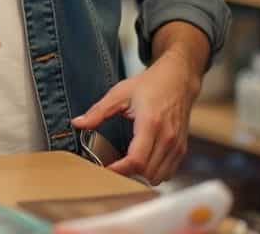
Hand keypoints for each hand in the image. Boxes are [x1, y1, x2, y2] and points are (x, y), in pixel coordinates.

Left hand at [71, 50, 202, 184]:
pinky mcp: (182, 150)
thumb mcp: (119, 94)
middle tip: (111, 168)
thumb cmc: (149, 85)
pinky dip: (153, 174)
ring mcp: (177, 145)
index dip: (119, 170)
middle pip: (146, 173)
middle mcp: (167, 137)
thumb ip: (98, 112)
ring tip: (125, 166)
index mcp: (150, 123)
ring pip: (158, 177)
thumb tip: (77, 124)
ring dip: (141, 177)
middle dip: (127, 175)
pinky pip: (168, 173)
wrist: (177, 80)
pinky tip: (141, 163)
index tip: (104, 170)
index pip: (136, 160)